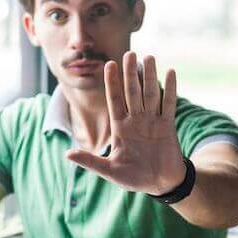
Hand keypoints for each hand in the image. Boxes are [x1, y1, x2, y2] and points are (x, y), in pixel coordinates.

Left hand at [67, 51, 185, 194]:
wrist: (160, 185)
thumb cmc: (134, 178)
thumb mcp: (109, 171)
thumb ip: (90, 161)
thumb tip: (67, 154)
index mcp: (120, 128)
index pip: (114, 100)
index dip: (112, 83)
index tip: (109, 64)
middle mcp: (136, 120)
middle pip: (132, 92)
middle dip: (130, 73)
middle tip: (129, 52)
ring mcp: (152, 121)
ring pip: (150, 93)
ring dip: (149, 76)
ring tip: (148, 57)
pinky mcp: (168, 125)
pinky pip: (168, 104)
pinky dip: (169, 89)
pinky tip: (170, 72)